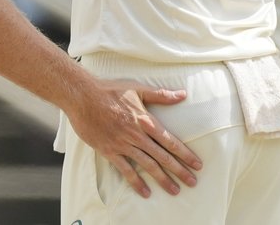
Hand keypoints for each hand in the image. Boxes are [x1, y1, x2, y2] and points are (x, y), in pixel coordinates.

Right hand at [66, 78, 200, 197]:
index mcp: (145, 120)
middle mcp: (136, 135)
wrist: (82, 96)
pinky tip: (145, 192)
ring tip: (175, 190)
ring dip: (162, 179)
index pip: (170, 141)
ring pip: (147, 165)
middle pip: (162, 156)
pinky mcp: (109, 151)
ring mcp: (123, 144)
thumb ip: (161, 95)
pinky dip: (136, 182)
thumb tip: (182, 94)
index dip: (185, 154)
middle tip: (192, 182)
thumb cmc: (109, 90)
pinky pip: (125, 170)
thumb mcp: (137, 88)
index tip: (197, 164)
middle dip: (179, 170)